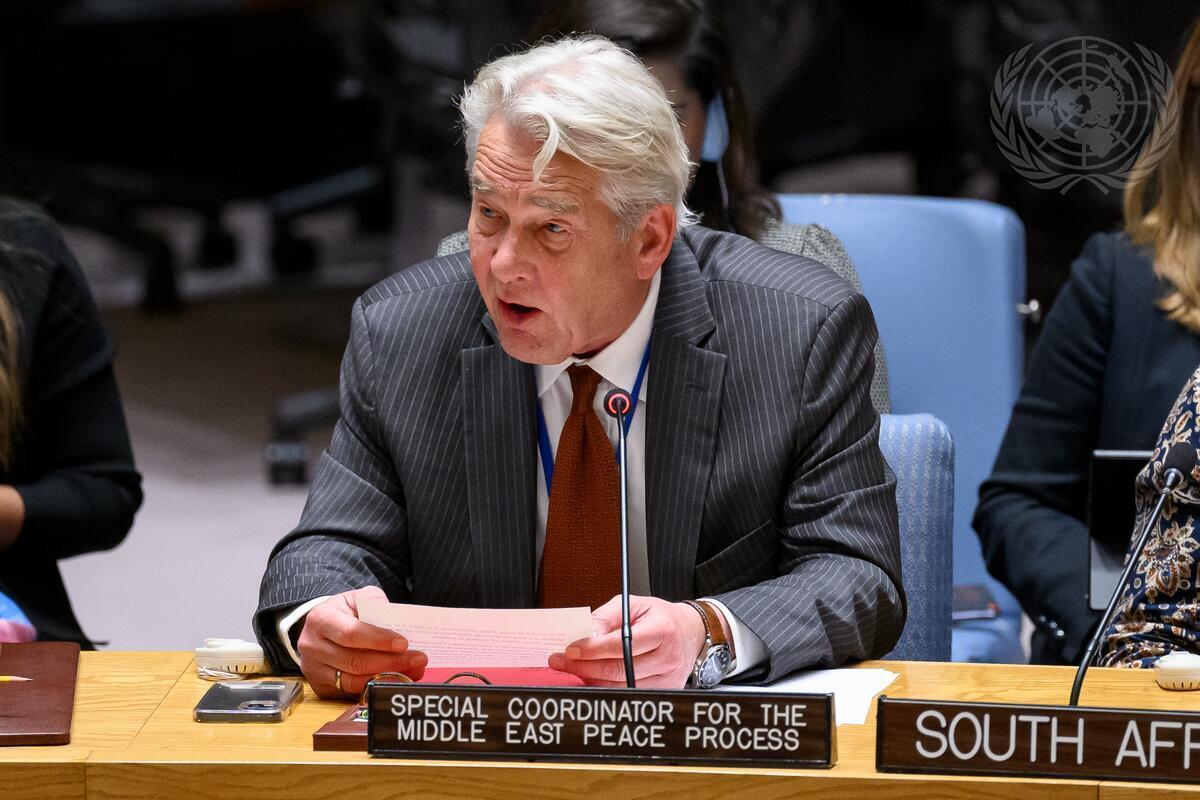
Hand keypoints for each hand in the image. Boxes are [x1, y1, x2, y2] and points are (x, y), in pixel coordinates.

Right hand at [297, 586, 426, 697]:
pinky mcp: (321, 686)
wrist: (320, 626)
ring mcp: (314, 669)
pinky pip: (351, 691)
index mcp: (322, 620)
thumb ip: (376, 603)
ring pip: (354, 680)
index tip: (404, 643)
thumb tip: (396, 620)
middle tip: (419, 659)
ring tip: (414, 670)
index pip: (352, 633)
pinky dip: (375, 686)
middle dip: (391, 662)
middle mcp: (313, 646)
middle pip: (355, 660)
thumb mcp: (357, 598)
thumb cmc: (344, 611)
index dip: (379, 640)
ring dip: (387, 677)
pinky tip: (395, 679)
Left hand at [547, 595, 706, 687]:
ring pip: (620, 686)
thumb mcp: (633, 605)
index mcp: (662, 630)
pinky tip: (593, 678)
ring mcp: (668, 678)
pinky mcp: (664, 691)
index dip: (592, 649)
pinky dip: (607, 687)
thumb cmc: (660, 617)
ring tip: (574, 669)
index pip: (622, 644)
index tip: (569, 650)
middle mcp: (668, 656)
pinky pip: (628, 694)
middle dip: (584, 667)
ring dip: (592, 679)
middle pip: (619, 670)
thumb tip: (583, 634)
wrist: (690, 632)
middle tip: (560, 662)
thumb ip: (606, 617)